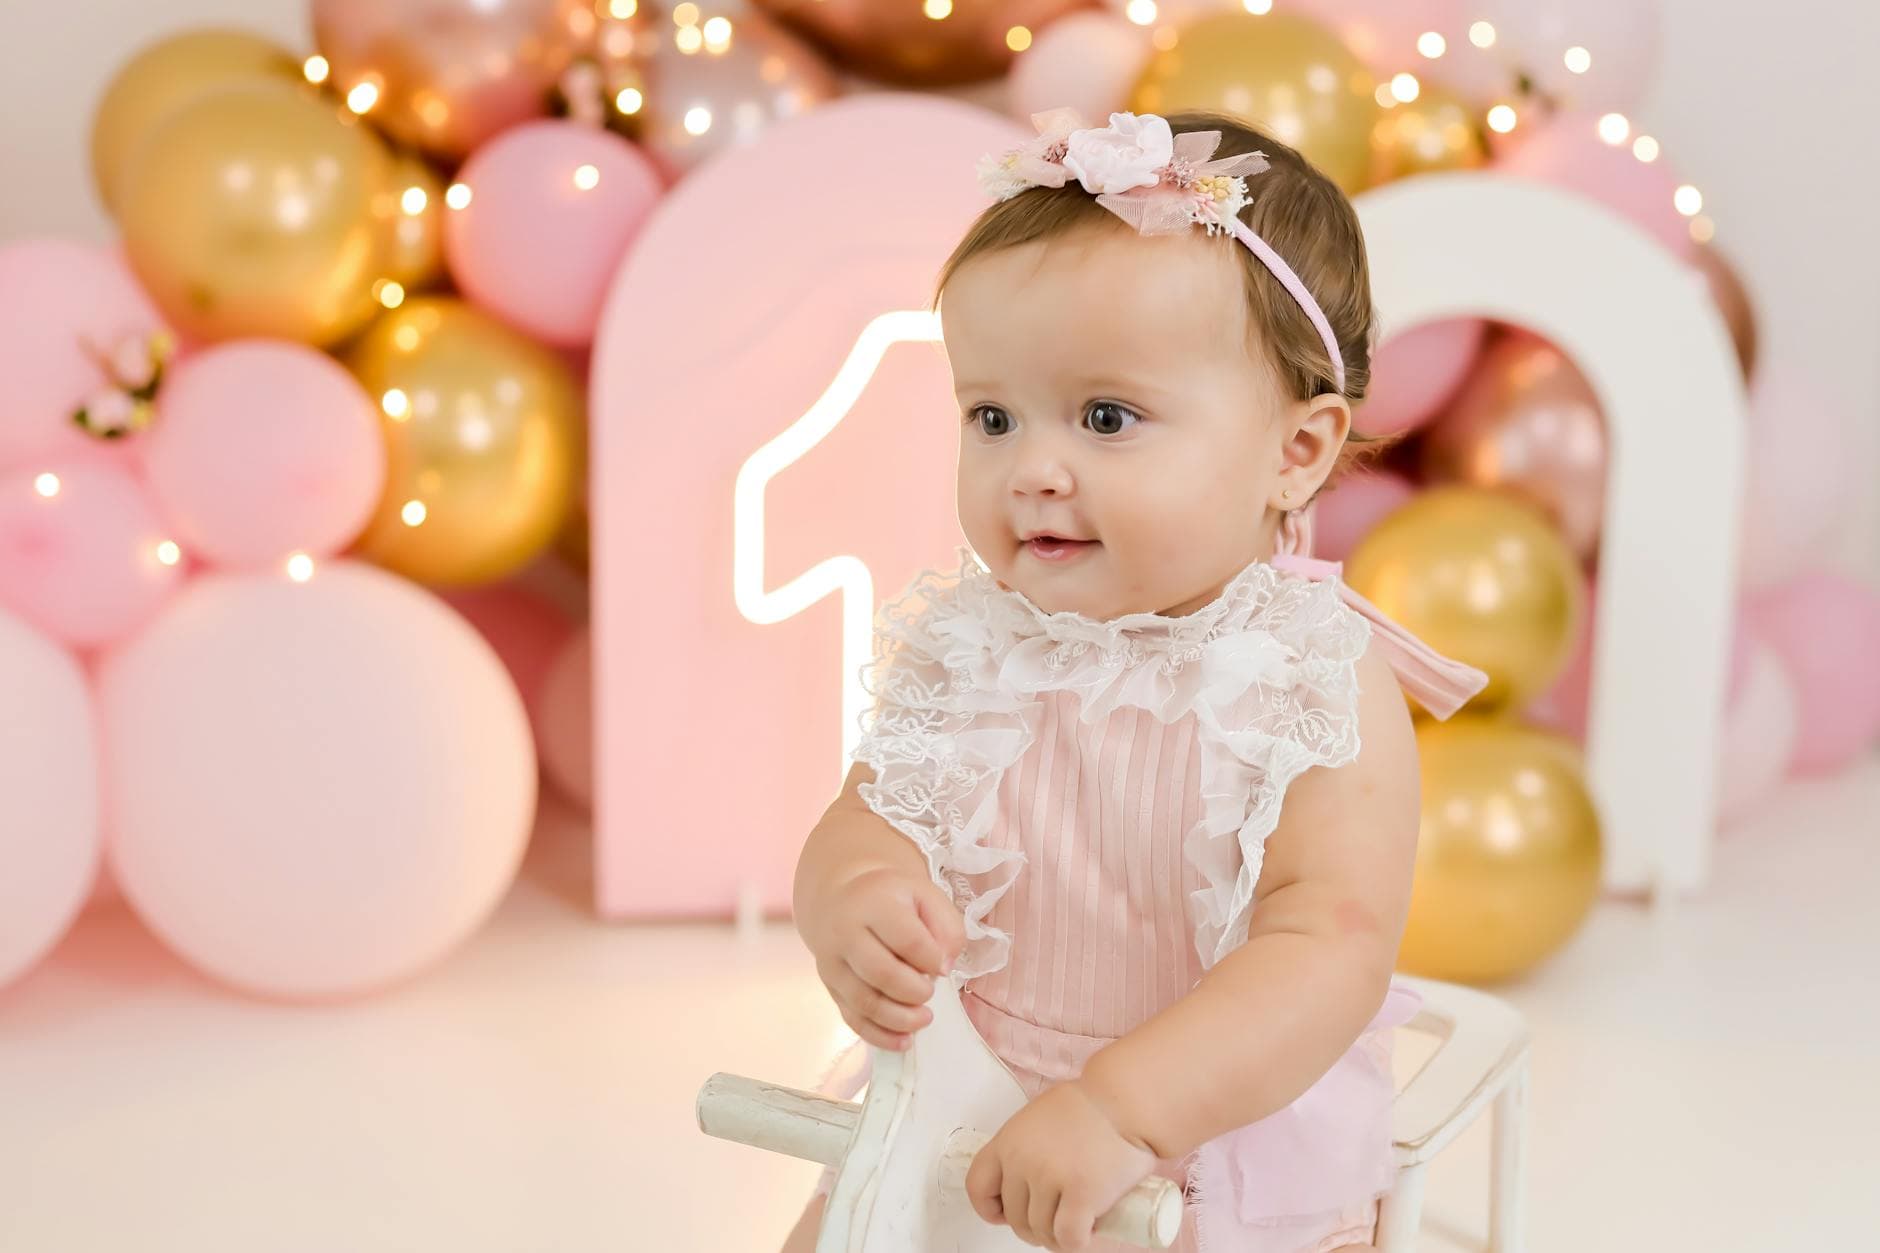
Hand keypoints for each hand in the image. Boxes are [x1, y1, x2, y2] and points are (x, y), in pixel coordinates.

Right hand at [803, 864, 964, 1051]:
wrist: (840, 899)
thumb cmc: (892, 900)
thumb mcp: (926, 897)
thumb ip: (947, 927)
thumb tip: (943, 967)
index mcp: (874, 904)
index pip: (907, 940)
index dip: (932, 960)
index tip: (941, 967)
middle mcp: (845, 932)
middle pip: (881, 973)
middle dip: (915, 992)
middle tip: (930, 992)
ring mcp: (832, 963)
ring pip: (865, 1001)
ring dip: (900, 1018)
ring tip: (924, 1018)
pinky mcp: (830, 987)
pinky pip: (852, 1018)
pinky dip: (880, 1035)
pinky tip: (904, 1040)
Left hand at [965, 1081, 1159, 1250]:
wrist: (1127, 1099)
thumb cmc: (1093, 1104)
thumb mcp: (1041, 1116)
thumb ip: (1027, 1146)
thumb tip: (1027, 1180)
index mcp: (1009, 1140)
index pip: (978, 1186)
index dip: (991, 1208)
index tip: (1006, 1213)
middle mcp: (1023, 1160)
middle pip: (1015, 1217)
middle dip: (1034, 1226)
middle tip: (1056, 1219)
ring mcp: (1050, 1178)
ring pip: (1042, 1231)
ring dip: (1058, 1236)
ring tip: (1076, 1222)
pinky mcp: (1081, 1195)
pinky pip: (1068, 1237)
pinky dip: (1077, 1241)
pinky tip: (1089, 1229)